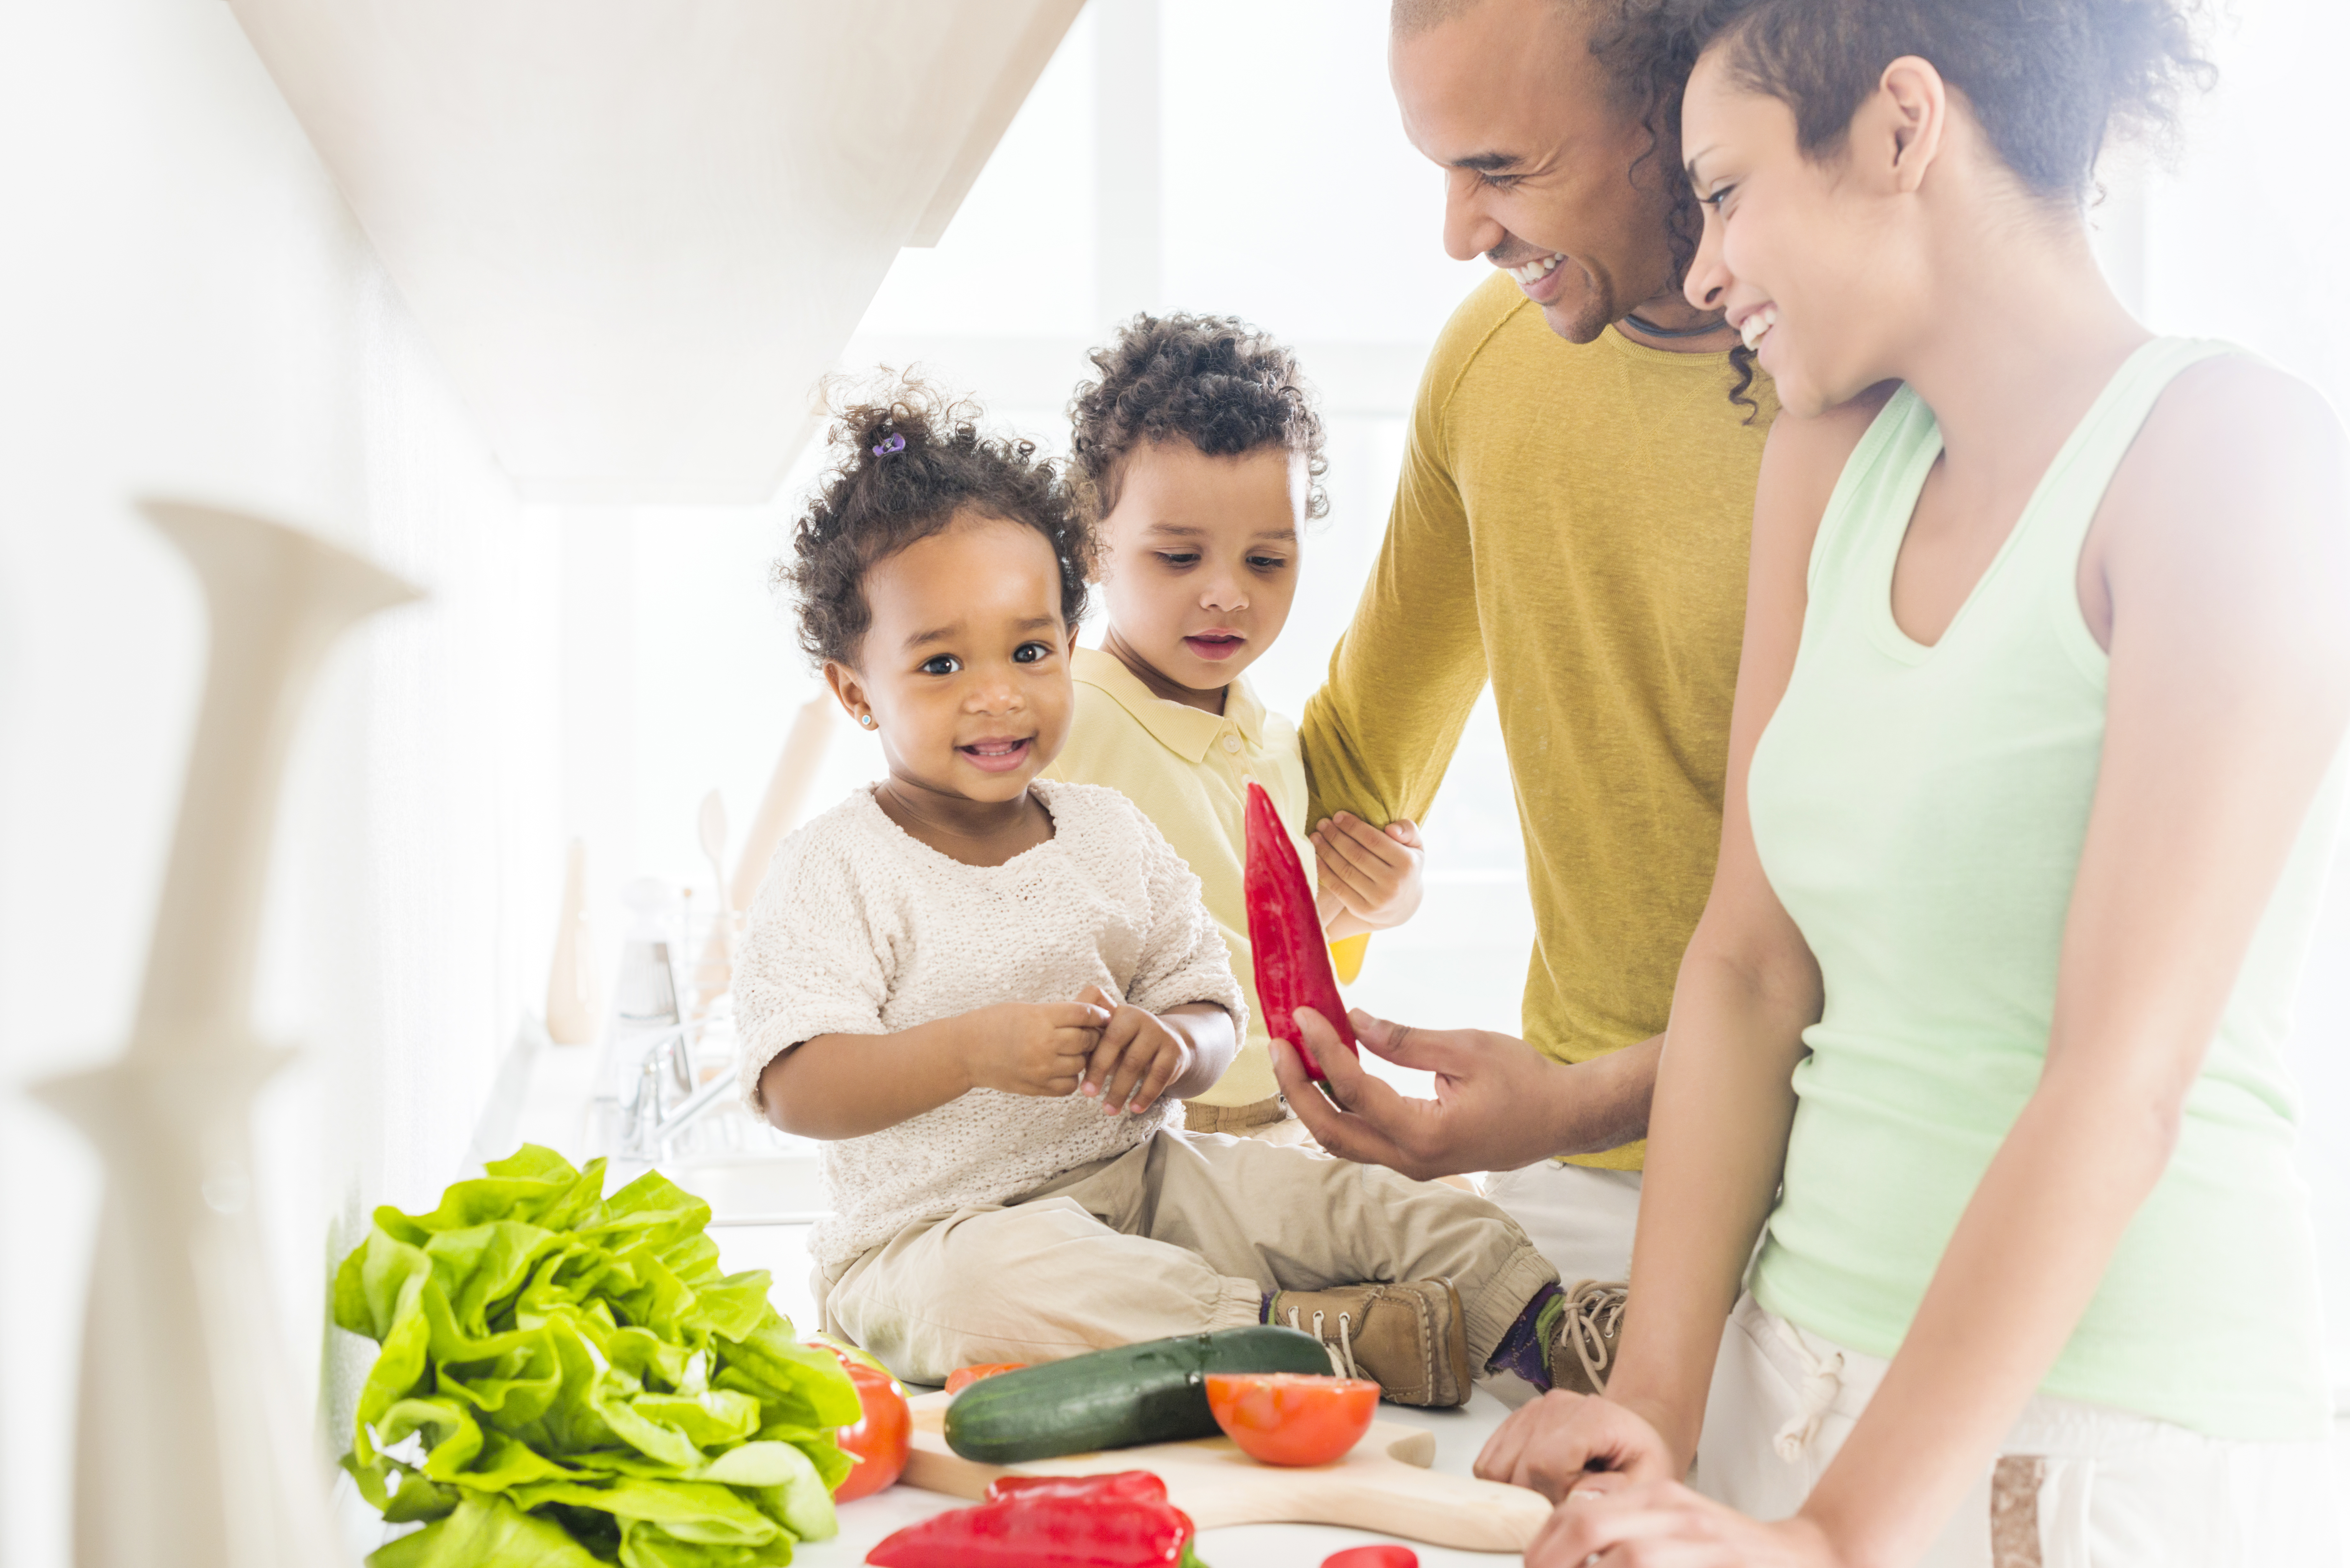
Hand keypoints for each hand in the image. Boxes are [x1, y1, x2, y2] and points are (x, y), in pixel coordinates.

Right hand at [962, 1001, 1107, 1097]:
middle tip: (1086, 1034)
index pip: (1083, 1014)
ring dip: (1080, 1057)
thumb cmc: (994, 1024)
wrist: (965, 1051)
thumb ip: (1055, 1013)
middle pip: (1087, 1040)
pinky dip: (1070, 1077)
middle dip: (1091, 1036)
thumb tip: (1089, 1015)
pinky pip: (1069, 1086)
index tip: (1100, 1017)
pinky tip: (1060, 1069)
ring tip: (1069, 1052)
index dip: (1097, 1015)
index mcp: (1040, 1017)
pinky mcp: (1036, 1087)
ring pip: (1081, 1064)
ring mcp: (1041, 1068)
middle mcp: (1043, 1043)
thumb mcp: (1025, 1009)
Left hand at [1076, 985, 1193, 1115]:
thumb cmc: (1128, 1042)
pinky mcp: (1175, 1050)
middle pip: (1118, 1046)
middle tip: (1088, 1096)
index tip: (1080, 1085)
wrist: (1170, 1043)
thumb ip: (1088, 1036)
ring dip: (1121, 1090)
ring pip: (1136, 1064)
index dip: (1092, 1059)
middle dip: (1101, 1073)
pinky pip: (1159, 1076)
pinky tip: (1134, 1108)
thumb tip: (1063, 1051)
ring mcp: (1160, 1033)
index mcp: (1120, 1013)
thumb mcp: (1109, 1034)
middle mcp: (1141, 1018)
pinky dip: (1145, 1094)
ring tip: (1109, 1110)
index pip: (1103, 1035)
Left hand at [1269, 1008, 1619, 1179]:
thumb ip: (1406, 1040)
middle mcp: (1412, 1160)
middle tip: (1277, 1043)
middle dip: (1295, 1087)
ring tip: (1292, 1057)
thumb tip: (1353, 1021)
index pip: (1355, 1091)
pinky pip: (1362, 1137)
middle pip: (1331, 1131)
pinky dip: (1338, 1107)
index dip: (1323, 1050)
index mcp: (1426, 1135)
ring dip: (1311, 1100)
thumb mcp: (1467, 1049)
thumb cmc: (1525, 1081)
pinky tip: (1328, 1073)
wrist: (1562, 1118)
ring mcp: (1412, 1165)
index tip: (1303, 1015)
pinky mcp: (1415, 1157)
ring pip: (1342, 1140)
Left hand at [1312, 813, 1424, 929]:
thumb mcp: (1416, 847)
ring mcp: (1377, 899)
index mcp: (1407, 863)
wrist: (1403, 905)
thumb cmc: (1405, 867)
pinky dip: (1324, 871)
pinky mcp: (1362, 910)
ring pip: (1344, 870)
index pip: (1373, 840)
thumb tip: (1390, 829)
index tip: (1337, 815)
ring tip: (1315, 837)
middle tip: (1322, 824)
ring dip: (1326, 851)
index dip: (1352, 826)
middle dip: (1335, 836)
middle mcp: (1393, 883)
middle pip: (1356, 854)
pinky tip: (1316, 857)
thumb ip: (1408, 830)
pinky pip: (1338, 887)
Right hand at [1475, 1390, 1677, 1501]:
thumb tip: (1578, 1498)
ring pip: (1494, 1468)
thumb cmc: (1638, 1456)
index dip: (1554, 1495)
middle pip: (1517, 1468)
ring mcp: (1531, 1410)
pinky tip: (1536, 1481)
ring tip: (1552, 1489)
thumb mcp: (1647, 1478)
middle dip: (1537, 1498)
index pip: (1545, 1463)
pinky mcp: (1515, 1419)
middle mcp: (1555, 1405)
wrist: (1631, 1433)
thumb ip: (1616, 1492)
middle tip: (1567, 1499)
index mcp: (1591, 1415)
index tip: (1575, 1502)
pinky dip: (1505, 1481)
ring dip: (1518, 1491)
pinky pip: (1488, 1461)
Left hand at [1524, 1475, 1844, 1566]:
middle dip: (1551, 1559)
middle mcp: (1673, 1514)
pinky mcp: (1717, 1561)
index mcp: (1658, 1499)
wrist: (1808, 1560)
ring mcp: (1697, 1541)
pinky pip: (1646, 1565)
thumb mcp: (1676, 1527)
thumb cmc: (1734, 1554)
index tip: (1532, 1566)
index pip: (1578, 1511)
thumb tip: (1567, 1541)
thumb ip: (1628, 1527)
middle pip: (1587, 1526)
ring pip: (1625, 1557)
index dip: (1544, 1544)